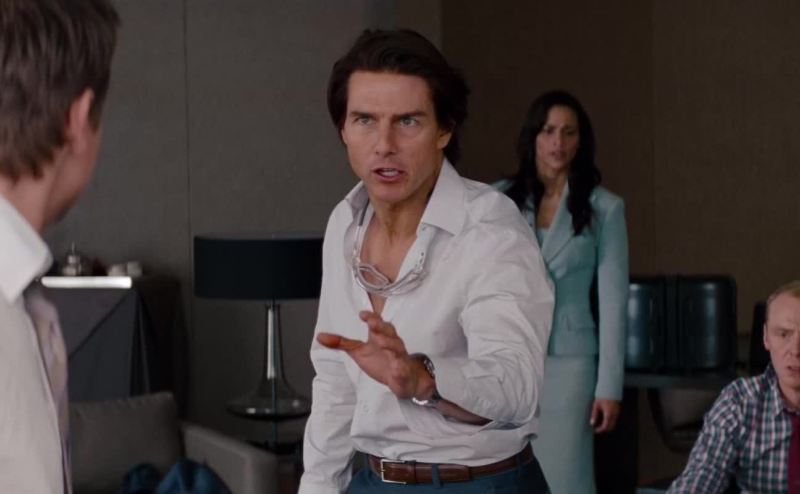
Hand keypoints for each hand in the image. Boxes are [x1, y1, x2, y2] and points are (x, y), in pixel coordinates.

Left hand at [316, 311, 431, 399]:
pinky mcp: (403, 371)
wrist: (403, 379)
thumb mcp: (358, 351)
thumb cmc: (382, 361)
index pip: (377, 323)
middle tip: (372, 324)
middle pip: (389, 331)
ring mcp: (399, 356)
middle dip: (381, 326)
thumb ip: (341, 343)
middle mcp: (391, 343)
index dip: (371, 317)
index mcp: (380, 336)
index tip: (362, 314)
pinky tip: (396, 365)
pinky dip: (400, 365)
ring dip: (390, 344)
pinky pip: (403, 367)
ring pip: (397, 347)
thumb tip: (320, 336)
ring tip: (381, 342)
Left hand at [590, 398, 620, 432]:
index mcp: (608, 414)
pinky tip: (604, 420)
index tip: (595, 430)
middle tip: (597, 429)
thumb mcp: (596, 405)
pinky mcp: (618, 411)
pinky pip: (615, 420)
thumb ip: (594, 415)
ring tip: (599, 425)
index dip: (600, 430)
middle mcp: (615, 415)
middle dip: (604, 430)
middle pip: (611, 427)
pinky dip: (610, 422)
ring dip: (607, 426)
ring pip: (614, 424)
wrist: (610, 388)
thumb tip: (592, 423)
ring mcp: (617, 413)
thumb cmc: (602, 396)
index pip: (605, 427)